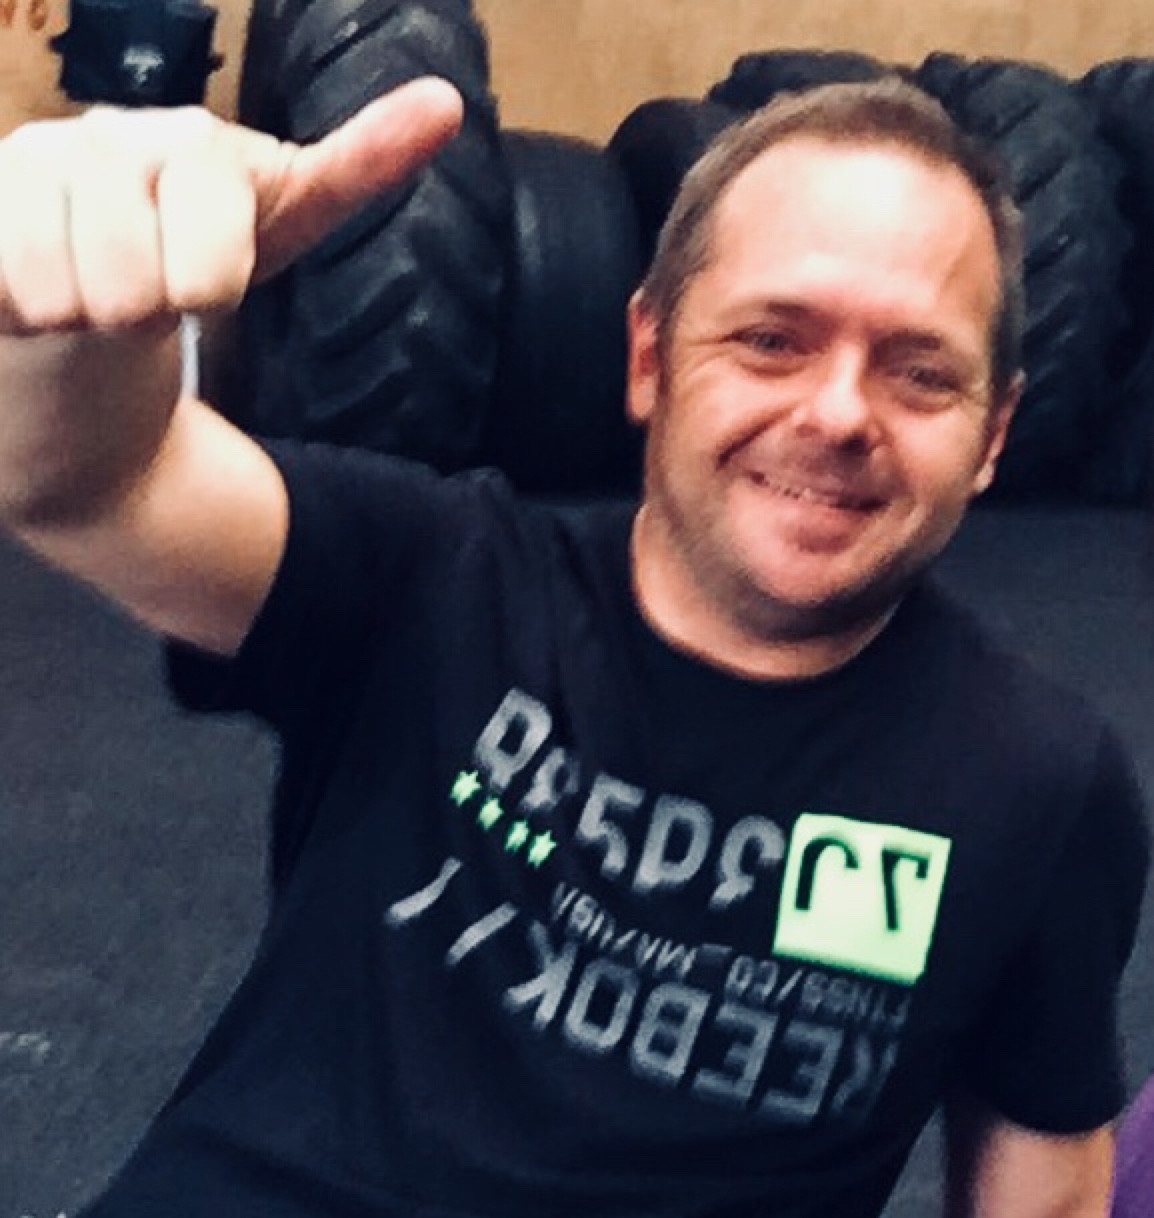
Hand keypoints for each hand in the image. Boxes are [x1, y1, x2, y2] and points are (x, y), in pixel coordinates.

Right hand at [0, 77, 463, 334]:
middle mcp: (107, 140)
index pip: (210, 267)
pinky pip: (0, 283)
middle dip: (139, 318)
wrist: (86, 316)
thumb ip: (356, 168)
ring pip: (57, 292)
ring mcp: (28, 165)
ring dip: (74, 320)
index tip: (207, 290)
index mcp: (197, 149)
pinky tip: (26, 288)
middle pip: (132, 288)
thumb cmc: (193, 270)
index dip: (207, 292)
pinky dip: (16, 310)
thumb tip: (447, 102)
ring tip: (84, 294)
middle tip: (140, 298)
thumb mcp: (282, 226)